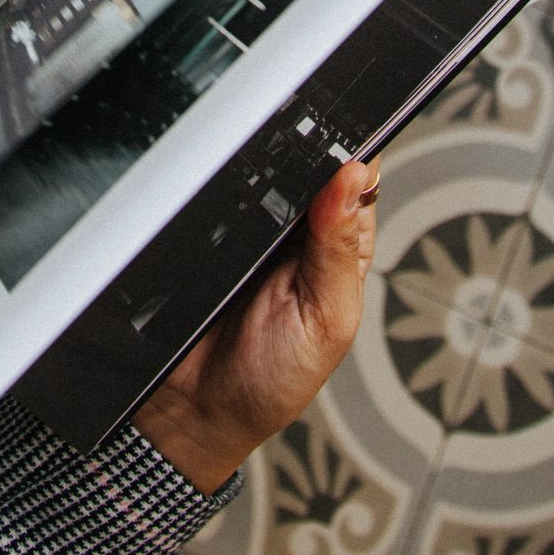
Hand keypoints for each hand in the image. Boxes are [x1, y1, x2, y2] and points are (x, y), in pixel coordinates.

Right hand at [134, 158, 377, 493]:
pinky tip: (222, 198)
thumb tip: (355, 178)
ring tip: (259, 197)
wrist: (195, 408)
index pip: (358, 180)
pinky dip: (217, 185)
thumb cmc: (274, 379)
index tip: (341, 146)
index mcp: (342, 247)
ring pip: (260, 168)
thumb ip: (339, 249)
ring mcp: (252, 226)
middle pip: (306, 164)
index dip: (353, 154)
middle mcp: (299, 231)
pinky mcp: (209, 227)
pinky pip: (214, 190)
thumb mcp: (327, 319)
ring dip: (257, 167)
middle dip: (302, 154)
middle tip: (295, 168)